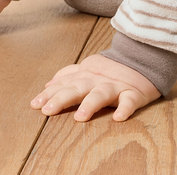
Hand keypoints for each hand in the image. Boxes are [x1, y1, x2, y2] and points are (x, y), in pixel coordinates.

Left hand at [30, 54, 160, 121]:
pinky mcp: (133, 93)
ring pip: (101, 94)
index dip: (49, 94)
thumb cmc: (111, 70)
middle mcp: (97, 80)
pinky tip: (119, 117)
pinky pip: (130, 101)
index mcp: (85, 76)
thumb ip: (68, 76)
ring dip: (90, 104)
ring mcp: (115, 86)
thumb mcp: (87, 70)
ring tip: (80, 117)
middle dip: (62, 98)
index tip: (34, 104)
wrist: (142, 59)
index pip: (64, 84)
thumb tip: (47, 85)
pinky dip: (125, 108)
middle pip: (77, 88)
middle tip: (48, 110)